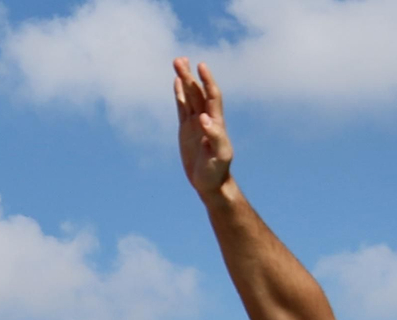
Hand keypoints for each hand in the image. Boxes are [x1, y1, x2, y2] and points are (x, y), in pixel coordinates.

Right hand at [173, 58, 232, 198]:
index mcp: (216, 122)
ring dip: (184, 79)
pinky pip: (182, 107)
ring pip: (189, 96)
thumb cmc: (218, 171)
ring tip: (177, 62)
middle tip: (179, 59)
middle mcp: (206, 118)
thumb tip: (204, 118)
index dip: (207, 81)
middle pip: (197, 92)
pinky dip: (179, 94)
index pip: (212, 96)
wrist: (210, 183)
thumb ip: (215, 136)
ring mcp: (195, 123)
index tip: (201, 66)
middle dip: (189, 75)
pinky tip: (177, 82)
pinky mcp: (186, 129)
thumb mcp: (220, 155)